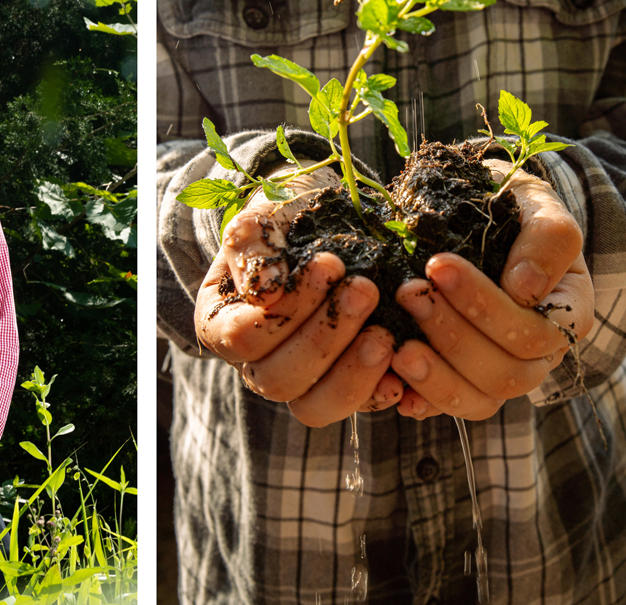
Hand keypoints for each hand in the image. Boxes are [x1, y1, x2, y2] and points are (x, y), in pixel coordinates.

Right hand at [194, 163, 403, 425]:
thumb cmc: (286, 220)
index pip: (242, 337)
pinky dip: (384, 390)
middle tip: (365, 290)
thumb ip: (249, 247)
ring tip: (385, 335)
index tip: (330, 264)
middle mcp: (256, 364)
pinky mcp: (345, 387)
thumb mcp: (261, 218)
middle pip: (278, 380)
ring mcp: (301, 381)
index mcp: (222, 326)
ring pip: (315, 407)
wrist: (328, 222)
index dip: (289, 308)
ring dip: (352, 373)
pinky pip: (360, 408)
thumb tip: (265, 293)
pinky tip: (403, 362)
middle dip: (325, 338)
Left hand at [391, 162, 594, 419]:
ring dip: (434, 376)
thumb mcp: (536, 204)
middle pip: (506, 375)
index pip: (536, 334)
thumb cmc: (507, 208)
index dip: (486, 307)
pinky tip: (388, 378)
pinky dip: (414, 398)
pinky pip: (440, 407)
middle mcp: (535, 355)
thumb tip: (524, 289)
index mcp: (564, 314)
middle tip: (408, 293)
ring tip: (396, 346)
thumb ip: (547, 238)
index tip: (439, 265)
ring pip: (476, 401)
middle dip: (453, 336)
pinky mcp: (453, 380)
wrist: (470, 213)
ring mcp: (493, 372)